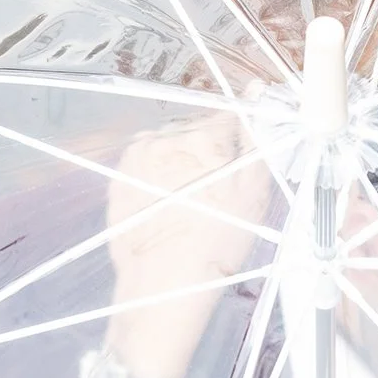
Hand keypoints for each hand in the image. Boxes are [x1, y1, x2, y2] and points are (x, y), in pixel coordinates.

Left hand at [105, 109, 274, 377]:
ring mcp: (136, 155)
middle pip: (197, 129)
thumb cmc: (215, 245)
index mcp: (202, 136)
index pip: (229, 117)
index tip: (238, 168)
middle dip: (209, 152)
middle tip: (216, 193)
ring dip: (182, 162)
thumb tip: (259, 90)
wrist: (163, 287)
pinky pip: (146, 164)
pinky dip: (158, 177)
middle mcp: (165, 136)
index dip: (238, 143)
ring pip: (170, 145)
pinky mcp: (118, 177)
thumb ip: (258, 137)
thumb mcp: (254, 193)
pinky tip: (167, 207)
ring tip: (189, 204)